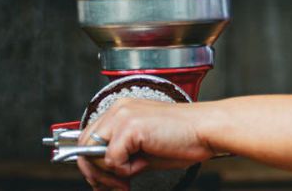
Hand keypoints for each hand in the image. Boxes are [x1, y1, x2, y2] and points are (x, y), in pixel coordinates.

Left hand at [75, 98, 214, 189]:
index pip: (90, 137)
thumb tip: (102, 176)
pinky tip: (140, 167)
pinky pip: (111, 159)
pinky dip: (123, 170)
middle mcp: (119, 109)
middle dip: (95, 172)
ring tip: (127, 180)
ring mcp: (123, 116)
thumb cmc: (184, 139)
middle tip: (114, 187)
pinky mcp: (130, 127)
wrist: (207, 130)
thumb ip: (122, 157)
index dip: (93, 163)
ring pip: (92, 152)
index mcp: (122, 110)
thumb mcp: (145, 149)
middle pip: (84, 145)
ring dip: (108, 173)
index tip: (105, 182)